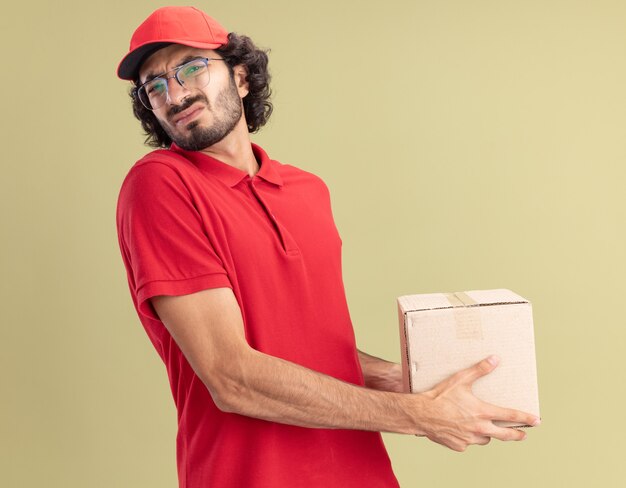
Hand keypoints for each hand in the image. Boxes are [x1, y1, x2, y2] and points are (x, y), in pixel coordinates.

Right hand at [417, 355, 539, 451]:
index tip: (537, 420)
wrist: (421, 414)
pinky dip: (468, 437)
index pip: (510, 416)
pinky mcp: (459, 446)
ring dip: (487, 434)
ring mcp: (469, 439)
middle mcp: (479, 429)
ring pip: (485, 439)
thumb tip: (495, 359)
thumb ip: (479, 370)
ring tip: (482, 427)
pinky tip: (460, 429)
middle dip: (517, 435)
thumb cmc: (440, 396)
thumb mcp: (460, 380)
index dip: (526, 418)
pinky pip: (468, 443)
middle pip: (505, 435)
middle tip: (523, 435)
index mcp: (482, 412)